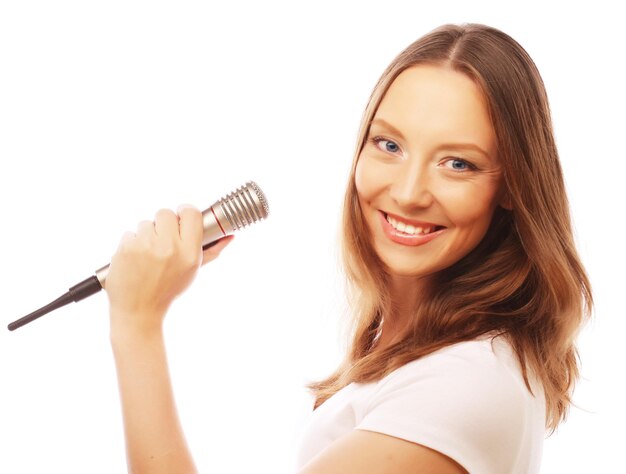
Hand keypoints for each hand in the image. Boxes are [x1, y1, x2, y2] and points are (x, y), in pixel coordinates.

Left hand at [104, 204, 233, 336]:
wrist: (138, 310)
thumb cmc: (168, 290)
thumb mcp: (193, 272)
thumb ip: (211, 252)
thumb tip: (229, 236)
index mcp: (189, 253)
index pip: (190, 213)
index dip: (185, 211)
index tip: (181, 217)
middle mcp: (169, 247)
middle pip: (165, 213)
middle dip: (163, 223)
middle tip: (162, 240)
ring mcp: (145, 246)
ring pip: (145, 222)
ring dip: (146, 234)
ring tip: (147, 255)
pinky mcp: (125, 249)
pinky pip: (130, 233)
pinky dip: (131, 243)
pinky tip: (135, 260)